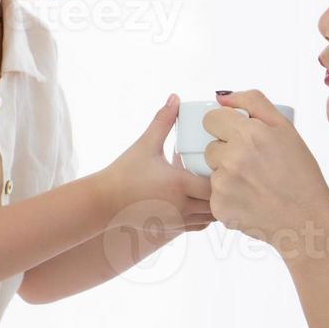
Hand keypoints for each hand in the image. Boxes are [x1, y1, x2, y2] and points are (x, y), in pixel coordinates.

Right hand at [101, 95, 212, 231]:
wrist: (104, 202)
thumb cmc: (124, 173)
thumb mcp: (145, 144)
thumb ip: (163, 120)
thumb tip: (175, 97)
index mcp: (179, 184)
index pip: (216, 183)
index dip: (223, 173)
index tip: (222, 161)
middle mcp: (181, 206)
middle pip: (218, 201)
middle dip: (223, 188)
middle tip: (224, 173)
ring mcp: (177, 221)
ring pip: (211, 217)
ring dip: (215, 203)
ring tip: (214, 186)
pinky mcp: (171, 230)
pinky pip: (199, 225)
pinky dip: (205, 215)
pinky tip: (200, 201)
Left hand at [202, 90, 328, 255]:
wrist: (307, 219)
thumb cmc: (300, 174)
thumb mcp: (286, 128)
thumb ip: (253, 102)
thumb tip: (222, 97)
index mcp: (249, 133)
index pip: (211, 119)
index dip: (224, 126)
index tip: (238, 136)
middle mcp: (232, 157)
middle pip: (211, 146)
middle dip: (227, 152)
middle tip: (253, 164)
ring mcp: (223, 184)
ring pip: (213, 171)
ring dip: (227, 175)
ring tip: (255, 184)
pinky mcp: (219, 207)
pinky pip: (215, 195)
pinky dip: (229, 197)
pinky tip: (251, 201)